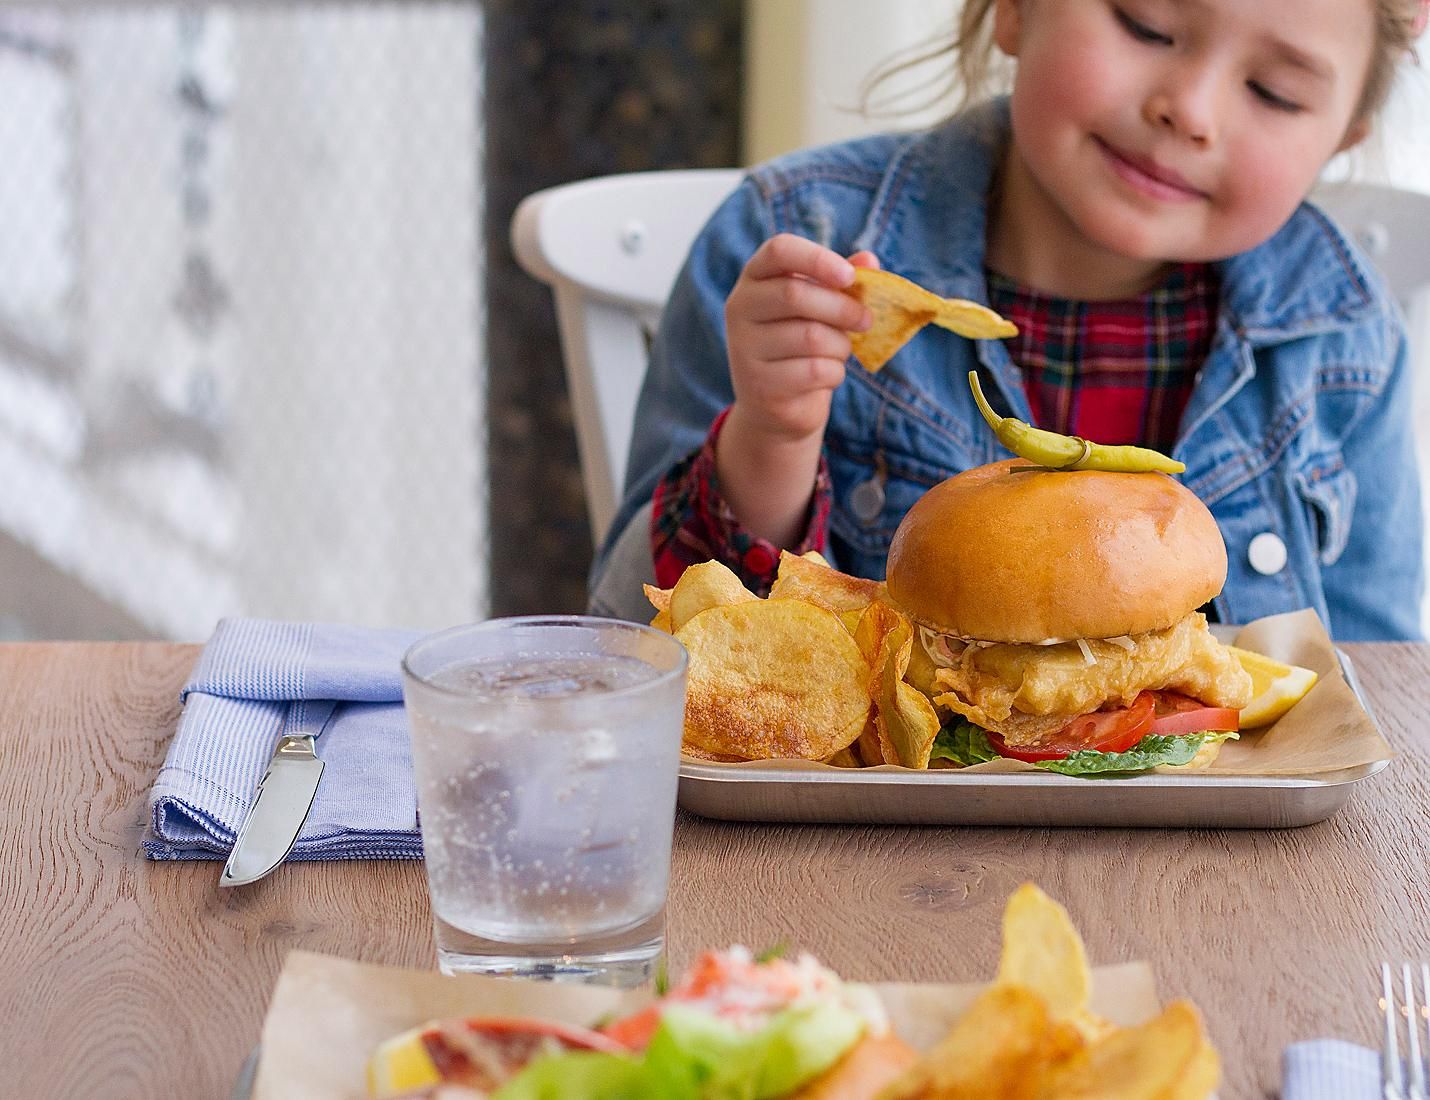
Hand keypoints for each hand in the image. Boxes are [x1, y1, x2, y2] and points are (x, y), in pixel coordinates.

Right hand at [723, 234, 878, 444]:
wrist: (775, 404)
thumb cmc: (801, 343)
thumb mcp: (820, 307)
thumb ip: (842, 282)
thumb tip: (870, 261)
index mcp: (754, 278)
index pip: (779, 251)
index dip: (817, 259)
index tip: (850, 276)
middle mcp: (740, 308)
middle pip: (796, 294)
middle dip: (842, 308)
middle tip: (865, 320)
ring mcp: (744, 348)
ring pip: (811, 337)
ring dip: (841, 345)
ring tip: (841, 350)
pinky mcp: (760, 385)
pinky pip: (814, 371)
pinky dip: (835, 372)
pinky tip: (828, 375)